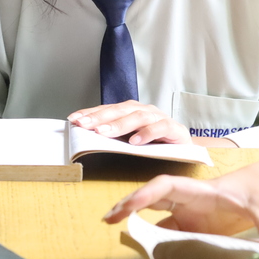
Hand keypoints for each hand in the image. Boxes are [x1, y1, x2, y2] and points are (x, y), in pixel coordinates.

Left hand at [69, 101, 191, 145]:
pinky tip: (135, 141)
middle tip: (85, 125)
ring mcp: (159, 117)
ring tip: (104, 133)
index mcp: (130, 111)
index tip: (73, 119)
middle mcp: (144, 110)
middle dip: (100, 117)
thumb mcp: (129, 139)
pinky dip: (147, 134)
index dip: (90, 113)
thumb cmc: (154, 144)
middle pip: (119, 110)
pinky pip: (160, 128)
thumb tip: (84, 137)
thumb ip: (111, 136)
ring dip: (120, 125)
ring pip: (138, 117)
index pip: (107, 109)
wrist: (185, 149)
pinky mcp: (175, 129)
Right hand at [103, 157, 258, 242]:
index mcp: (198, 191)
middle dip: (128, 204)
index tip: (128, 205)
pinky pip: (167, 231)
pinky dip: (152, 238)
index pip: (165, 187)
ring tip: (112, 228)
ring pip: (154, 215)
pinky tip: (139, 249)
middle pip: (150, 197)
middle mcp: (188, 200)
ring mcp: (188, 213)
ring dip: (134, 220)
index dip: (145, 195)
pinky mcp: (192, 226)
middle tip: (107, 219)